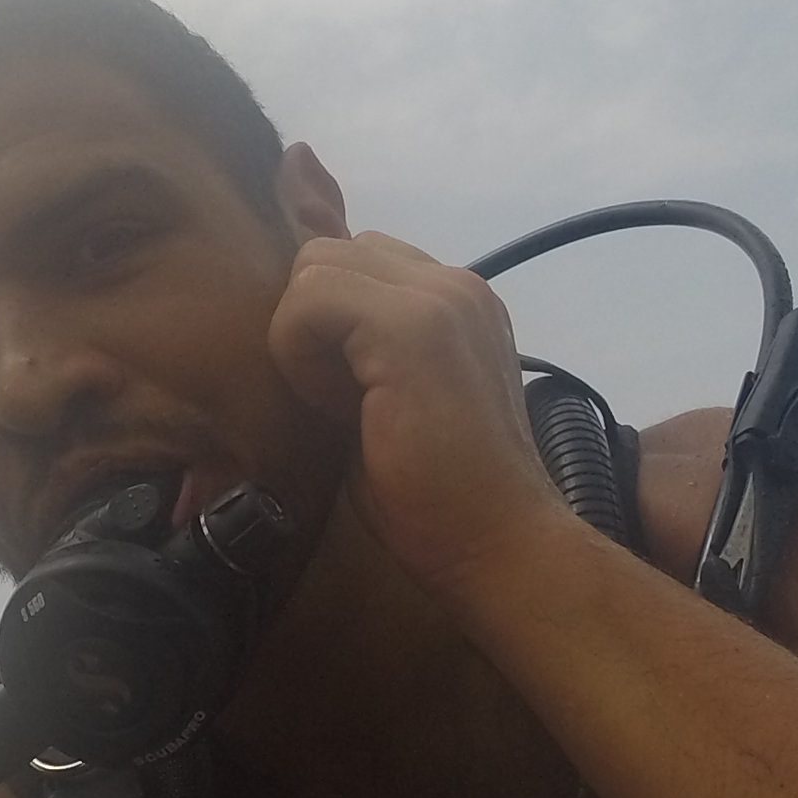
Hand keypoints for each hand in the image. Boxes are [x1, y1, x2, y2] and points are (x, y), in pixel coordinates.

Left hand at [266, 233, 566, 609]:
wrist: (498, 545)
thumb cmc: (439, 499)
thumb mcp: (385, 401)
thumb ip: (355, 348)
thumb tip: (299, 323)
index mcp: (456, 301)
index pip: (359, 258)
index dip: (329, 322)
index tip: (351, 393)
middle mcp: (455, 283)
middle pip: (329, 252)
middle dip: (311, 323)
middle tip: (342, 399)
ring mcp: (440, 296)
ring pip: (313, 265)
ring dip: (305, 339)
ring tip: (345, 404)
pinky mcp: (412, 325)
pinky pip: (307, 299)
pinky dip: (300, 355)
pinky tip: (341, 408)